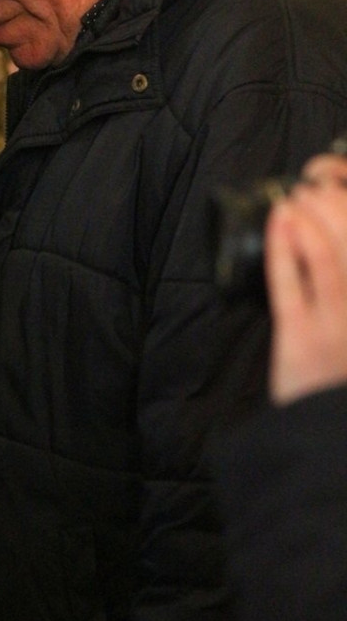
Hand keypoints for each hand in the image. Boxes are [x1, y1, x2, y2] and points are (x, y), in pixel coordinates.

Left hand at [265, 154, 346, 403]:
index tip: (339, 184)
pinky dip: (284, 246)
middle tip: (315, 187)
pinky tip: (279, 221)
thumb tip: (324, 234)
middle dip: (336, 204)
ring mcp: (337, 327)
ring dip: (310, 216)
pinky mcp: (300, 337)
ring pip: (329, 256)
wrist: (327, 436)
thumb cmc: (342, 373)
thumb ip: (342, 281)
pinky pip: (290, 283)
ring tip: (295, 198)